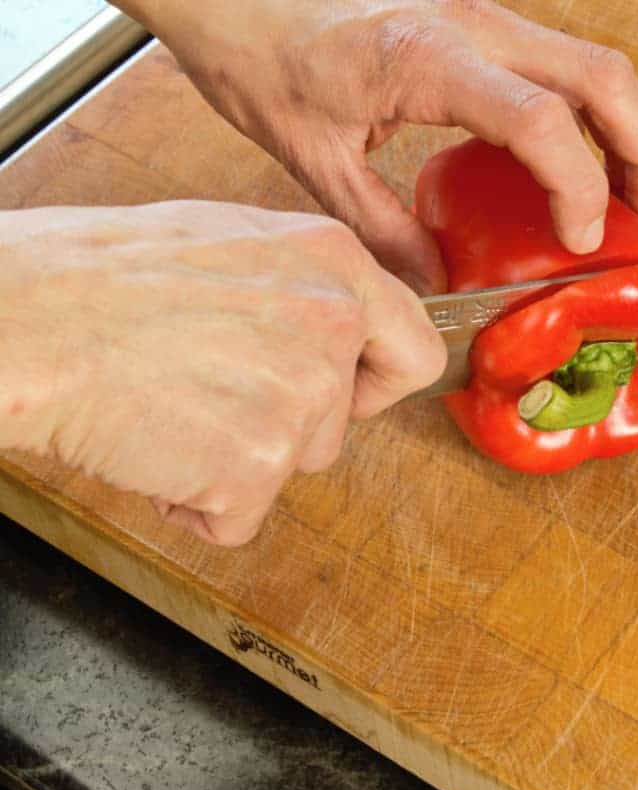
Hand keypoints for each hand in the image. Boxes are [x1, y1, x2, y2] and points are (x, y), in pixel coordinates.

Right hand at [0, 202, 445, 545]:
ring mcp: (302, 395)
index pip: (415, 347)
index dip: (380, 383)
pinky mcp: (259, 463)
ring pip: (294, 465)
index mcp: (333, 261)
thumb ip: (301, 287)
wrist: (25, 322)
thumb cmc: (94, 277)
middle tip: (208, 392)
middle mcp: (333, 324)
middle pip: (343, 421)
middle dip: (284, 425)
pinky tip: (151, 450)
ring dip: (236, 459)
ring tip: (166, 409)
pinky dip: (197, 503)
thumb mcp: (227, 242)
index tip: (352, 395)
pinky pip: (241, 516)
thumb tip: (333, 322)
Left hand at [114, 0, 637, 294]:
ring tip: (629, 197)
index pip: (541, 120)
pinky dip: (590, 115)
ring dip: (629, 129)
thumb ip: (383, 230)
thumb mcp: (315, 160)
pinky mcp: (481, 23)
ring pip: (595, 63)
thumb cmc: (264, 56)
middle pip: (604, 75)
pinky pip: (561, 64)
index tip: (580, 240)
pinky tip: (577, 163)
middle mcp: (472, 24)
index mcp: (428, 58)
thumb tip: (436, 284)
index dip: (579, 185)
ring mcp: (483, 16)